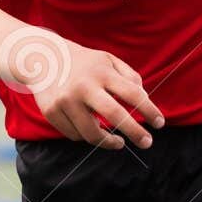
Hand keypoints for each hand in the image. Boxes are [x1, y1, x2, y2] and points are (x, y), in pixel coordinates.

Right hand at [11, 34, 163, 148]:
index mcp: (102, 72)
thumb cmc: (83, 63)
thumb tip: (143, 100)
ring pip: (92, 134)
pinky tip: (91, 129)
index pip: (133, 94)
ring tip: (118, 142)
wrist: (42, 58)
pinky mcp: (51, 112)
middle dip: (135, 132)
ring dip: (109, 142)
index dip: (149, 110)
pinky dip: (86, 136)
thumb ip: (129, 77)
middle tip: (147, 143)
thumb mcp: (107, 60)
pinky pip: (74, 135)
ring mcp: (66, 101)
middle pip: (115, 116)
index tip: (159, 123)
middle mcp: (84, 87)